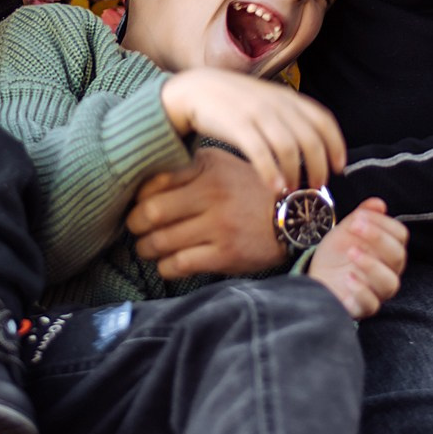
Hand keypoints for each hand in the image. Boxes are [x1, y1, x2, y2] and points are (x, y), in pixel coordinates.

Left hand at [126, 148, 286, 278]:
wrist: (297, 216)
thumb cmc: (252, 191)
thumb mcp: (224, 166)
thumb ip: (189, 168)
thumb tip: (146, 184)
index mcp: (208, 168)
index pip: (153, 182)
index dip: (137, 198)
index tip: (138, 206)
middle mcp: (212, 194)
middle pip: (150, 212)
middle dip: (135, 225)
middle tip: (136, 229)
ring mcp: (220, 226)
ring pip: (161, 241)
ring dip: (146, 248)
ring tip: (147, 248)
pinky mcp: (226, 254)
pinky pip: (179, 264)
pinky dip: (165, 267)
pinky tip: (168, 264)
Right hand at [159, 68, 345, 194]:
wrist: (196, 90)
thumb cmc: (234, 102)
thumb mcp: (267, 102)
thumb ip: (289, 118)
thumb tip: (313, 148)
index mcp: (288, 98)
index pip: (324, 120)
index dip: (336, 145)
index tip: (339, 167)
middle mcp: (277, 104)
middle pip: (310, 139)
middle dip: (318, 167)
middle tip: (316, 186)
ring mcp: (257, 114)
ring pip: (289, 148)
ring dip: (295, 174)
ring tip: (293, 190)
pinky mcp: (237, 125)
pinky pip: (261, 152)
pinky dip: (271, 172)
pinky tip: (275, 188)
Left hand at [306, 199, 407, 319]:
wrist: (314, 279)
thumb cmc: (335, 256)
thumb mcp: (345, 232)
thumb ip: (361, 217)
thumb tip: (379, 203)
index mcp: (387, 251)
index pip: (400, 236)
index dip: (383, 223)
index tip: (360, 216)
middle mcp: (387, 271)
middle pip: (398, 257)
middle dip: (377, 238)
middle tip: (354, 227)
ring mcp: (375, 292)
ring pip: (390, 283)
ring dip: (372, 265)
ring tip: (351, 252)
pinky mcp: (361, 308)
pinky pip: (371, 304)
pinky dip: (361, 290)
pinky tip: (347, 277)